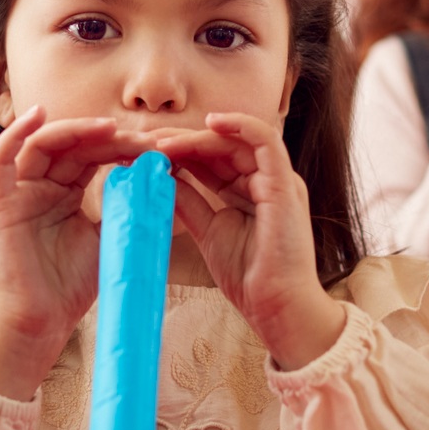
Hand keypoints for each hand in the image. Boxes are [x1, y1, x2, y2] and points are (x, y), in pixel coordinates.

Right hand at [0, 107, 152, 399]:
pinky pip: (0, 159)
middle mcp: (41, 187)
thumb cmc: (73, 287)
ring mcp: (19, 192)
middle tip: (144, 140)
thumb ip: (128, 209)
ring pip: (41, 144)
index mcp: (66, 194)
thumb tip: (165, 183)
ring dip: (75, 130)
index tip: (157, 149)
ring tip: (109, 128)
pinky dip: (15, 133)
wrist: (42, 324)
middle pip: (73, 145)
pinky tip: (38, 115)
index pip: (94, 155)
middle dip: (109, 138)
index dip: (123, 146)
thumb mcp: (111, 239)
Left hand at [157, 115, 345, 369]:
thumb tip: (162, 179)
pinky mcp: (284, 184)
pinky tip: (210, 123)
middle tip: (146, 143)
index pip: (212, 160)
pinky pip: (264, 141)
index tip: (144, 155)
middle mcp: (266, 181)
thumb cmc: (249, 277)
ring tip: (163, 143)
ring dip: (198, 137)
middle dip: (182, 141)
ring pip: (236, 141)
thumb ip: (190, 203)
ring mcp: (277, 180)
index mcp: (250, 192)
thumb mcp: (209, 231)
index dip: (180, 153)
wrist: (275, 306)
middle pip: (221, 146)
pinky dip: (239, 126)